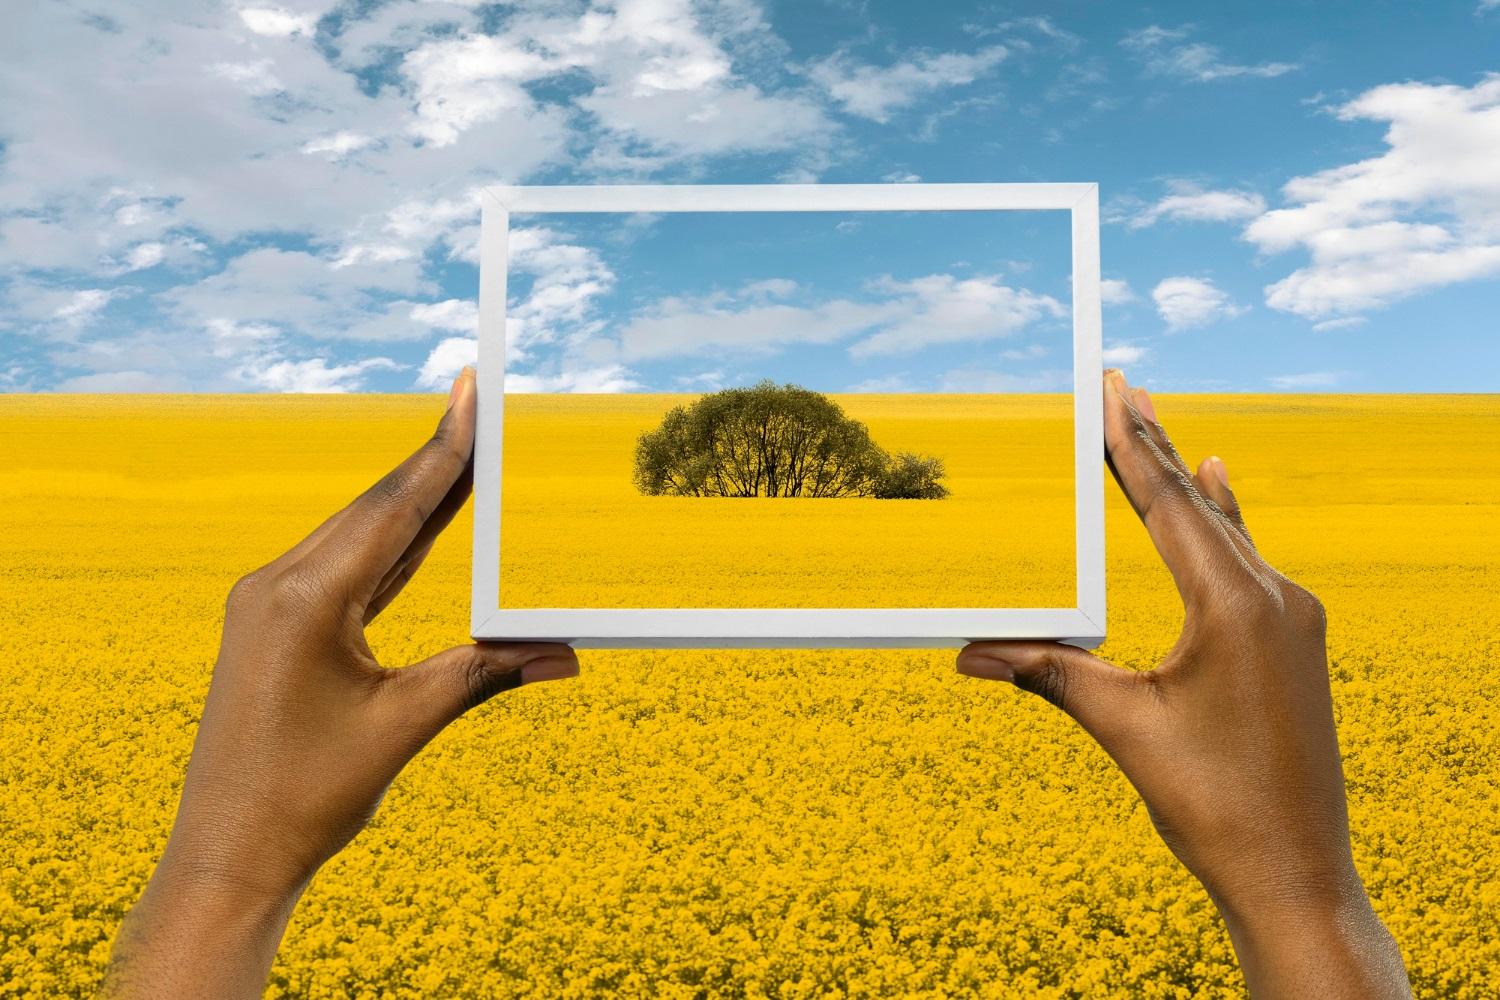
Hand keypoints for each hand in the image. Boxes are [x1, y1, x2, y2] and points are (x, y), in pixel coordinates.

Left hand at [104, 367, 577, 998]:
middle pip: (376, 508)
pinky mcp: (271, 623)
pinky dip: (389, 545)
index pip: (394, 510)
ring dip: (414, 499)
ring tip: (462, 451)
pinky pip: (343, 568)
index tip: (469, 395)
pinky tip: (421, 523)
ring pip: (359, 534)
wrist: (229, 852)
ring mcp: (269, 602)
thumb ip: (483, 674)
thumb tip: (565, 655)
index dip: (442, 452)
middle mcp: (278, 585)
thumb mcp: (405, 725)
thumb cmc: (310, 796)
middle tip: (475, 402)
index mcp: (306, 599)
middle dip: (434, 460)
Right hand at [957, 370, 1409, 997]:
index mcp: (1235, 606)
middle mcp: (1275, 599)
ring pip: (1228, 531)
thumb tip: (966, 652)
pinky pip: (1251, 562)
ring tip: (1158, 426)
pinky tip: (1222, 490)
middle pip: (1199, 505)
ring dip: (1185, 482)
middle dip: (1153, 446)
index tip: (1111, 390)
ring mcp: (1293, 621)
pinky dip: (1225, 522)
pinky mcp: (1294, 646)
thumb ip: (1048, 673)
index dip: (1131, 446)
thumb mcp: (1121, 727)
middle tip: (1123, 384)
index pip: (1168, 505)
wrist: (1294, 874)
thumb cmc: (1212, 805)